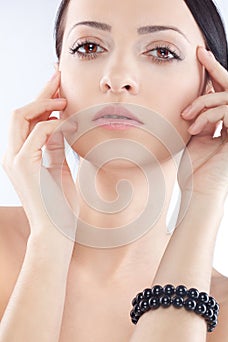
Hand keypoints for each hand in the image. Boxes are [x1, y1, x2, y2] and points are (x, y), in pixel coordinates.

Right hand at [2, 71, 78, 238]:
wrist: (57, 232)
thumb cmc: (60, 204)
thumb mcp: (58, 168)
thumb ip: (55, 147)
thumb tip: (61, 125)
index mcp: (20, 155)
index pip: (26, 119)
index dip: (41, 100)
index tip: (58, 87)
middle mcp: (12, 154)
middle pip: (21, 111)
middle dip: (40, 92)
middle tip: (59, 76)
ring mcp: (14, 159)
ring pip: (21, 115)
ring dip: (44, 102)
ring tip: (64, 97)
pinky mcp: (23, 165)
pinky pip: (37, 133)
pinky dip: (54, 123)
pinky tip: (69, 122)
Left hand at [179, 47, 227, 197]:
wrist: (198, 193)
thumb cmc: (193, 171)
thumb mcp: (194, 138)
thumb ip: (199, 118)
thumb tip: (196, 99)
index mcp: (226, 125)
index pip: (222, 94)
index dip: (213, 75)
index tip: (198, 57)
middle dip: (215, 68)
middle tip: (200, 53)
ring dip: (204, 102)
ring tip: (186, 115)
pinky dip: (209, 115)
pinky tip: (194, 128)